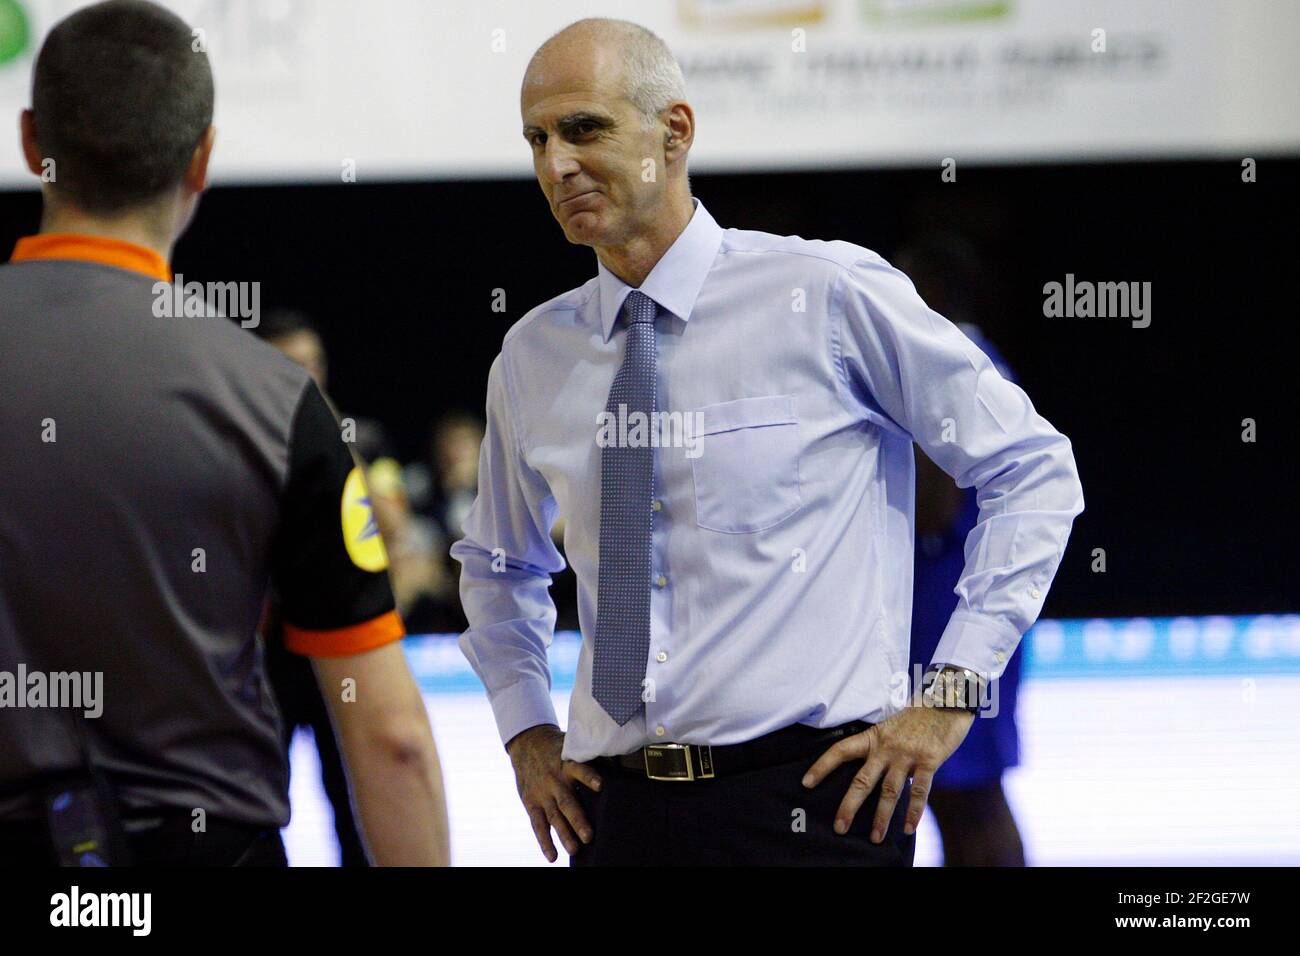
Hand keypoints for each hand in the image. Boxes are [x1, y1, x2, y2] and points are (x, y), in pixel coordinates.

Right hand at [505, 723, 601, 862]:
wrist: (527, 743)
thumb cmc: (557, 748)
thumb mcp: (571, 746)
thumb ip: (587, 759)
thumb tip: (615, 766)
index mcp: (566, 763)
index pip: (579, 769)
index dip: (589, 777)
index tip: (601, 786)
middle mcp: (554, 780)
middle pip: (566, 801)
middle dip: (578, 819)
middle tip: (589, 836)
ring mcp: (541, 793)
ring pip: (553, 816)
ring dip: (564, 834)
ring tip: (575, 849)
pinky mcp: (531, 802)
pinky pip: (538, 824)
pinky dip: (545, 841)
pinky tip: (552, 857)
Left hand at [801, 707, 974, 842]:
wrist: (946, 701)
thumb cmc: (917, 717)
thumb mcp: (891, 728)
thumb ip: (880, 748)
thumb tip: (870, 773)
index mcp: (873, 738)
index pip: (841, 750)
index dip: (822, 766)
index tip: (806, 783)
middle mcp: (886, 747)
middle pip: (862, 779)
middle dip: (849, 805)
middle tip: (839, 827)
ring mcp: (906, 755)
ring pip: (889, 790)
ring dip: (882, 817)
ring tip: (875, 837)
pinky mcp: (929, 761)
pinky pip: (920, 791)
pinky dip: (914, 812)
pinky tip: (908, 828)